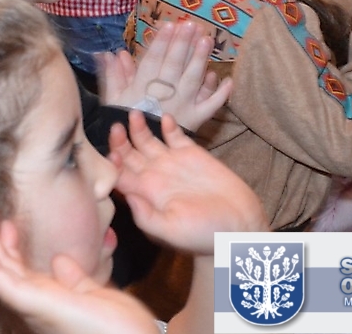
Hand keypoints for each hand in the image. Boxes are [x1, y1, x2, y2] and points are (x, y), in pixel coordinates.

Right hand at [0, 207, 157, 333]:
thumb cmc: (122, 328)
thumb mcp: (93, 293)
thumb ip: (73, 278)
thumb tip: (58, 261)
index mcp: (50, 300)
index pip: (20, 270)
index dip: (10, 245)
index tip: (8, 222)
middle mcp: (37, 305)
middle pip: (4, 269)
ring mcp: (35, 307)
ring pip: (0, 276)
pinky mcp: (37, 307)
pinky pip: (8, 288)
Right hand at [98, 19, 231, 131]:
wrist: (139, 151)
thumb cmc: (124, 121)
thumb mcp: (113, 99)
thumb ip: (113, 76)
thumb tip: (112, 54)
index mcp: (144, 86)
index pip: (153, 59)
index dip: (162, 42)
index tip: (169, 25)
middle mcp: (165, 93)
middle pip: (175, 64)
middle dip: (183, 44)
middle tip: (191, 25)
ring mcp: (183, 105)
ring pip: (192, 79)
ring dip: (200, 59)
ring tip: (206, 40)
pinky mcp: (196, 118)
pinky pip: (210, 105)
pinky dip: (220, 94)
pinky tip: (227, 79)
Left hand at [109, 111, 266, 252]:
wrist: (239, 228)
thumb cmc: (204, 235)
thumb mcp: (171, 232)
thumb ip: (146, 217)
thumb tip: (127, 197)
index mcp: (145, 194)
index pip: (119, 175)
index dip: (112, 164)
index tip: (113, 155)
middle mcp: (153, 176)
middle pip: (128, 154)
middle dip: (119, 141)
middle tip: (116, 127)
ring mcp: (171, 163)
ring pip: (146, 141)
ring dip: (138, 128)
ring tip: (135, 115)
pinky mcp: (192, 154)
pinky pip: (174, 136)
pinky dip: (168, 126)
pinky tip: (165, 118)